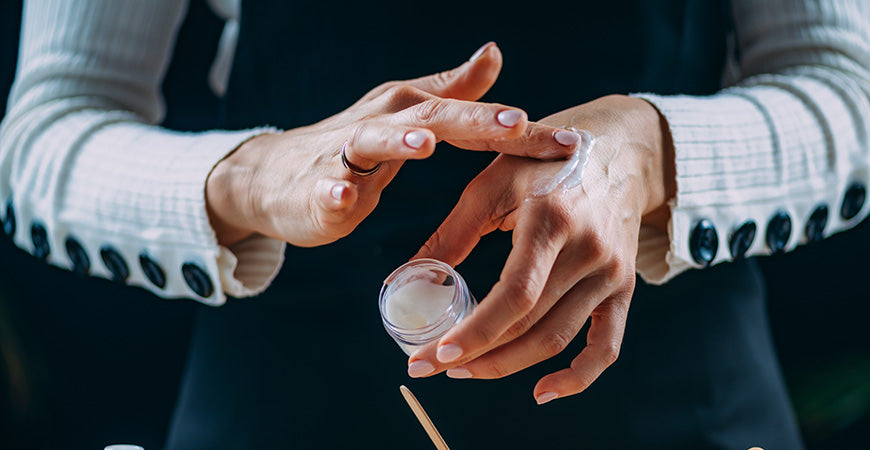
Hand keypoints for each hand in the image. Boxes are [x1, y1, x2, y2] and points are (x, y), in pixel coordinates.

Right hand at [206, 43, 580, 246]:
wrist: (275, 174)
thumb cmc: (352, 144)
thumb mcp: (405, 113)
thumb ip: (451, 89)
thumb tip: (494, 53)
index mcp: (409, 111)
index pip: (471, 117)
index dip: (519, 129)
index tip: (567, 142)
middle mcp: (381, 125)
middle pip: (431, 117)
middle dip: (474, 120)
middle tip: (515, 123)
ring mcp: (343, 157)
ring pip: (372, 144)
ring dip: (400, 142)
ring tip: (427, 143)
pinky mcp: (315, 192)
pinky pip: (324, 192)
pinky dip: (334, 193)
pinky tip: (344, 199)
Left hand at [408, 95, 675, 403]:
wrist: (621, 149)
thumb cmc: (544, 160)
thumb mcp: (493, 182)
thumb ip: (452, 232)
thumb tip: (406, 278)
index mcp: (551, 219)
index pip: (515, 294)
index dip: (475, 332)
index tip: (435, 355)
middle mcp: (588, 250)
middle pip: (531, 325)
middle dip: (477, 354)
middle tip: (433, 365)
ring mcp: (611, 273)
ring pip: (558, 340)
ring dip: (508, 365)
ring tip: (466, 369)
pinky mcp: (623, 287)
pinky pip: (606, 346)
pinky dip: (577, 378)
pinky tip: (541, 391)